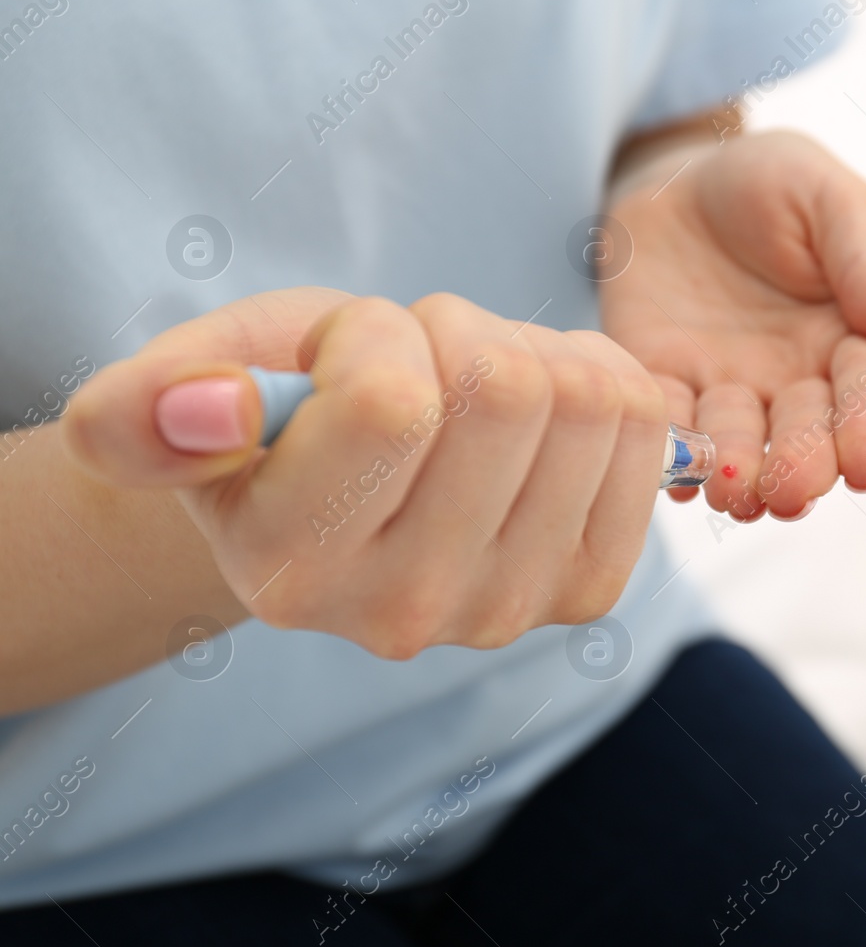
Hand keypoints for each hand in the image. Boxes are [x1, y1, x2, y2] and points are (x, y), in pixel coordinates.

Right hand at [63, 288, 666, 657]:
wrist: (342, 503)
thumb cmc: (267, 424)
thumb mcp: (176, 394)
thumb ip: (143, 411)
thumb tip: (208, 409)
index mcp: (289, 566)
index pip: (392, 400)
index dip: (373, 333)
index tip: (340, 357)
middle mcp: (404, 614)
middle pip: (505, 391)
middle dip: (456, 333)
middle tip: (415, 365)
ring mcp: (509, 610)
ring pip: (584, 399)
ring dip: (528, 351)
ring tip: (469, 386)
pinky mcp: (589, 588)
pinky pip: (642, 425)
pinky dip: (595, 376)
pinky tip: (538, 407)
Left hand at [600, 131, 865, 520]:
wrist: (674, 177)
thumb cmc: (770, 183)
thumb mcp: (827, 198)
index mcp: (856, 339)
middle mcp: (799, 382)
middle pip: (812, 437)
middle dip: (804, 466)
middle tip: (791, 489)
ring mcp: (731, 391)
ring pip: (742, 446)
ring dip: (742, 473)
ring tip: (736, 490)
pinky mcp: (666, 385)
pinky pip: (669, 425)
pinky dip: (673, 453)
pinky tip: (680, 475)